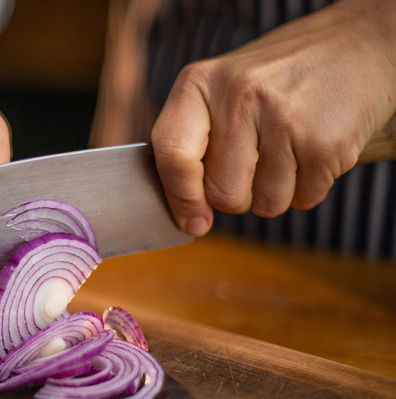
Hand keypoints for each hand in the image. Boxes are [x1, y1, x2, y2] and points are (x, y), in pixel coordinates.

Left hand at [151, 0, 395, 236]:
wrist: (360, 43)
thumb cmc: (280, 76)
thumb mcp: (224, 87)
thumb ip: (195, 140)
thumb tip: (187, 214)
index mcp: (200, 83)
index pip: (172, 153)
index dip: (180, 197)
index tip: (193, 222)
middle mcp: (238, 96)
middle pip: (221, 193)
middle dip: (239, 194)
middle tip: (258, 160)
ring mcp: (284, 119)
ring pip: (265, 204)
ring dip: (278, 191)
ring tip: (290, 147)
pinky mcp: (324, 143)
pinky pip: (304, 199)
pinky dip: (310, 186)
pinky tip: (314, 147)